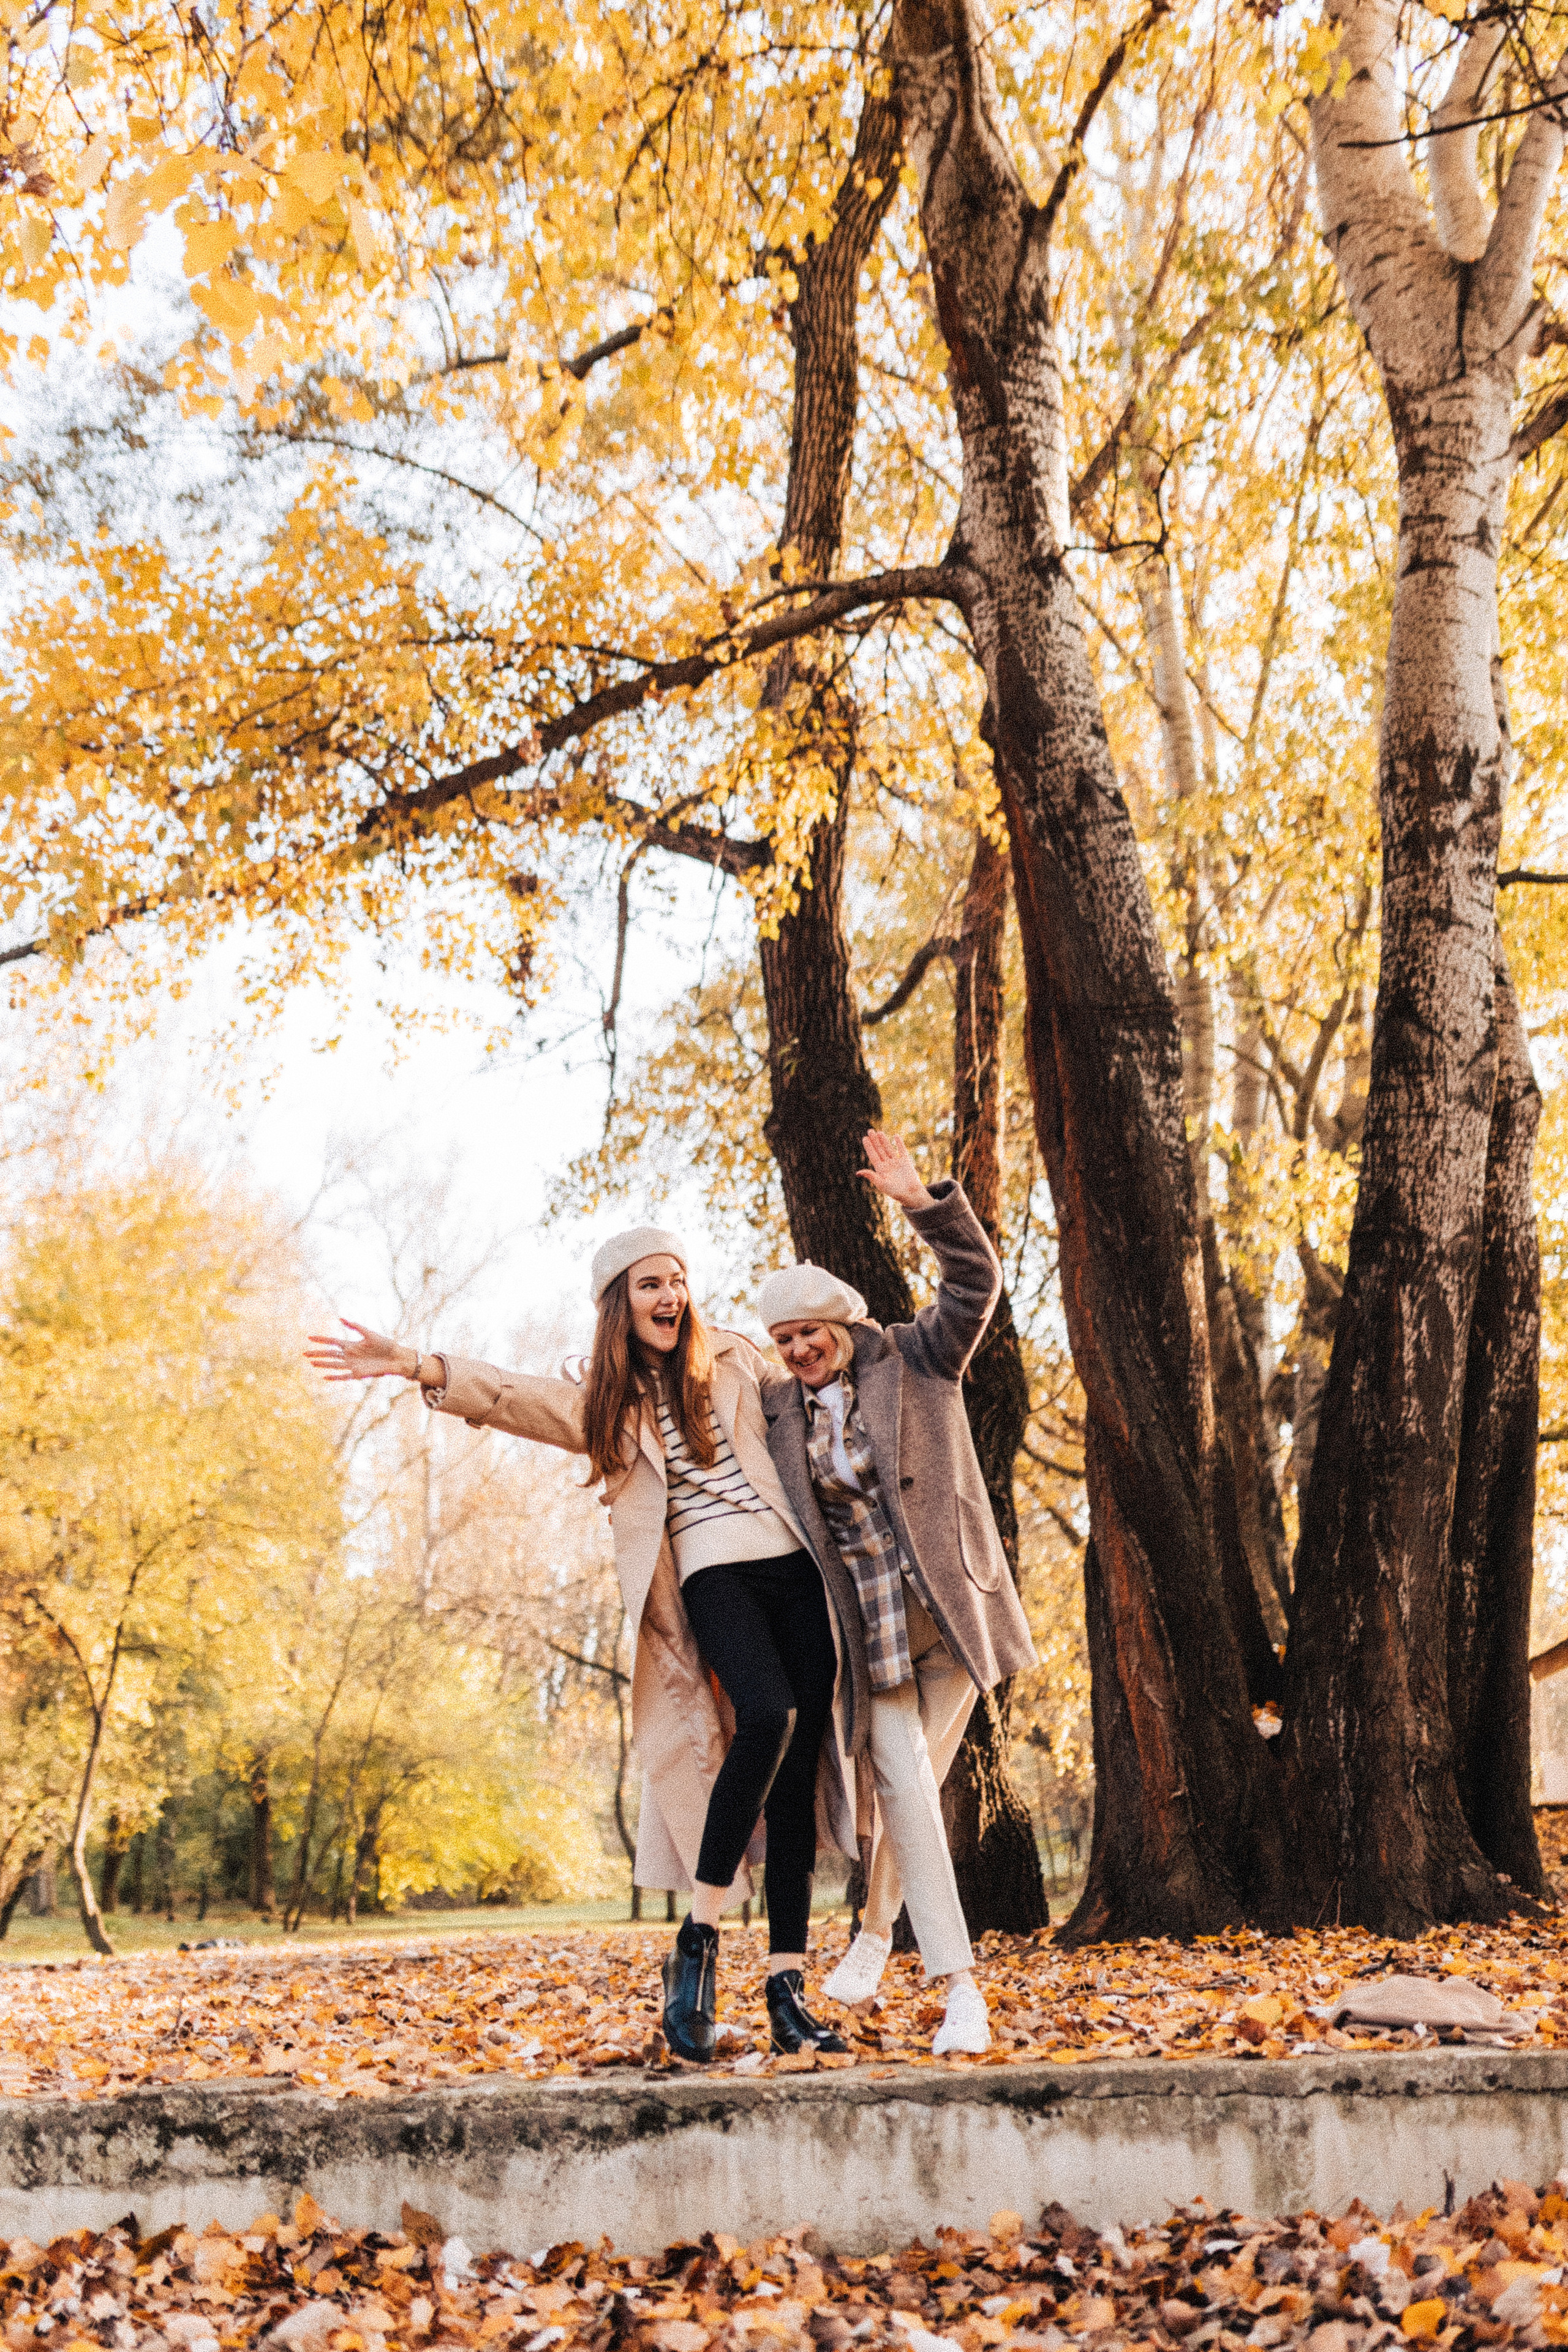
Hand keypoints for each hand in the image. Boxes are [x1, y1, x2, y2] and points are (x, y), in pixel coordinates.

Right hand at [304, 1319, 418, 1382]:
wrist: (396, 1357)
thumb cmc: (385, 1344)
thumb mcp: (369, 1333)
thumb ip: (355, 1326)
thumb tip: (340, 1318)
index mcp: (351, 1344)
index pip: (332, 1342)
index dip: (321, 1340)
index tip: (309, 1337)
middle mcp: (349, 1355)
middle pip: (329, 1354)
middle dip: (317, 1353)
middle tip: (304, 1353)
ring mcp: (352, 1365)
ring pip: (333, 1364)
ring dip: (322, 1363)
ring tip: (311, 1362)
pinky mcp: (358, 1374)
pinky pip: (343, 1376)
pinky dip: (334, 1376)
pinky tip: (324, 1376)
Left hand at [858, 1130, 933, 1212]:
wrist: (911, 1194)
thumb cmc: (895, 1192)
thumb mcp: (881, 1184)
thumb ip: (871, 1176)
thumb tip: (857, 1172)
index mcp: (881, 1170)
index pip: (873, 1155)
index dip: (869, 1147)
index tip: (864, 1138)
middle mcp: (888, 1165)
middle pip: (880, 1150)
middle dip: (875, 1141)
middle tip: (870, 1130)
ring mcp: (897, 1163)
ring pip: (889, 1149)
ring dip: (884, 1141)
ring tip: (879, 1132)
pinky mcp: (906, 1162)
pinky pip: (902, 1150)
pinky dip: (899, 1143)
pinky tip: (895, 1136)